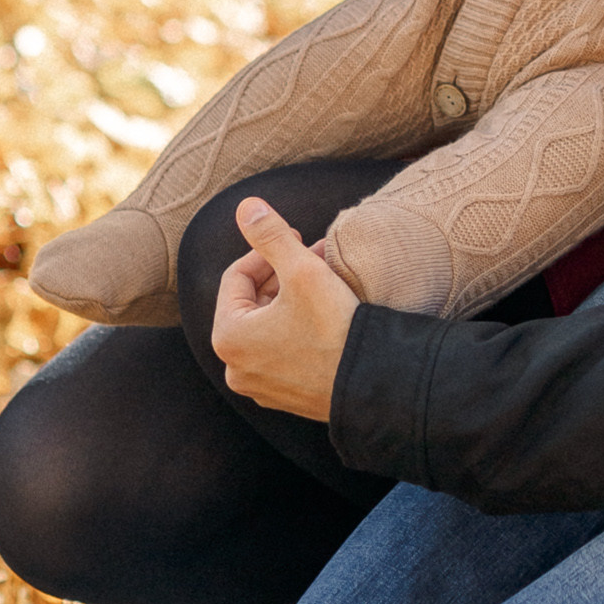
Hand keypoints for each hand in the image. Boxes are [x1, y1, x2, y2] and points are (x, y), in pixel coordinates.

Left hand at [212, 197, 358, 419]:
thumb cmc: (335, 328)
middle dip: (282, 273)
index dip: (268, 250)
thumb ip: (270, 235)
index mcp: (228, 337)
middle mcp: (235, 368)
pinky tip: (326, 315)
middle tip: (314, 255)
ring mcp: (261, 387)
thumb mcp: (302, 271)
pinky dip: (297, 329)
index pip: (238, 276)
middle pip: (252, 303)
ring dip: (292, 299)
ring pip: (269, 327)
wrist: (375, 384)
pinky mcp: (287, 398)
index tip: (299, 238)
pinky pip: (283, 352)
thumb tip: (245, 206)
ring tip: (323, 279)